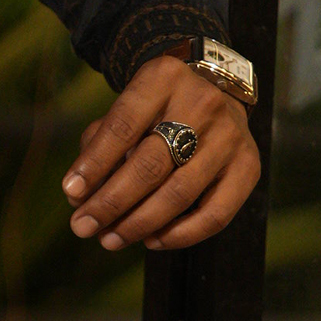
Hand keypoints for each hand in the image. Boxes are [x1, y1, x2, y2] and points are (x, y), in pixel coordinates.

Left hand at [62, 53, 260, 253]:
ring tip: (110, 239)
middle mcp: (202, 104)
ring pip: (180, 193)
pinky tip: (152, 241)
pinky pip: (216, 214)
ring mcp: (230, 137)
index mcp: (163, 79)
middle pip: (150, 164)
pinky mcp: (249, 166)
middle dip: (111, 202)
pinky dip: (181, 234)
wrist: (215, 91)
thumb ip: (98, 145)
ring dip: (139, 223)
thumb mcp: (125, 108)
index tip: (71, 192)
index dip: (95, 163)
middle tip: (82, 226)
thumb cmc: (156, 109)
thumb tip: (78, 196)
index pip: (122, 126)